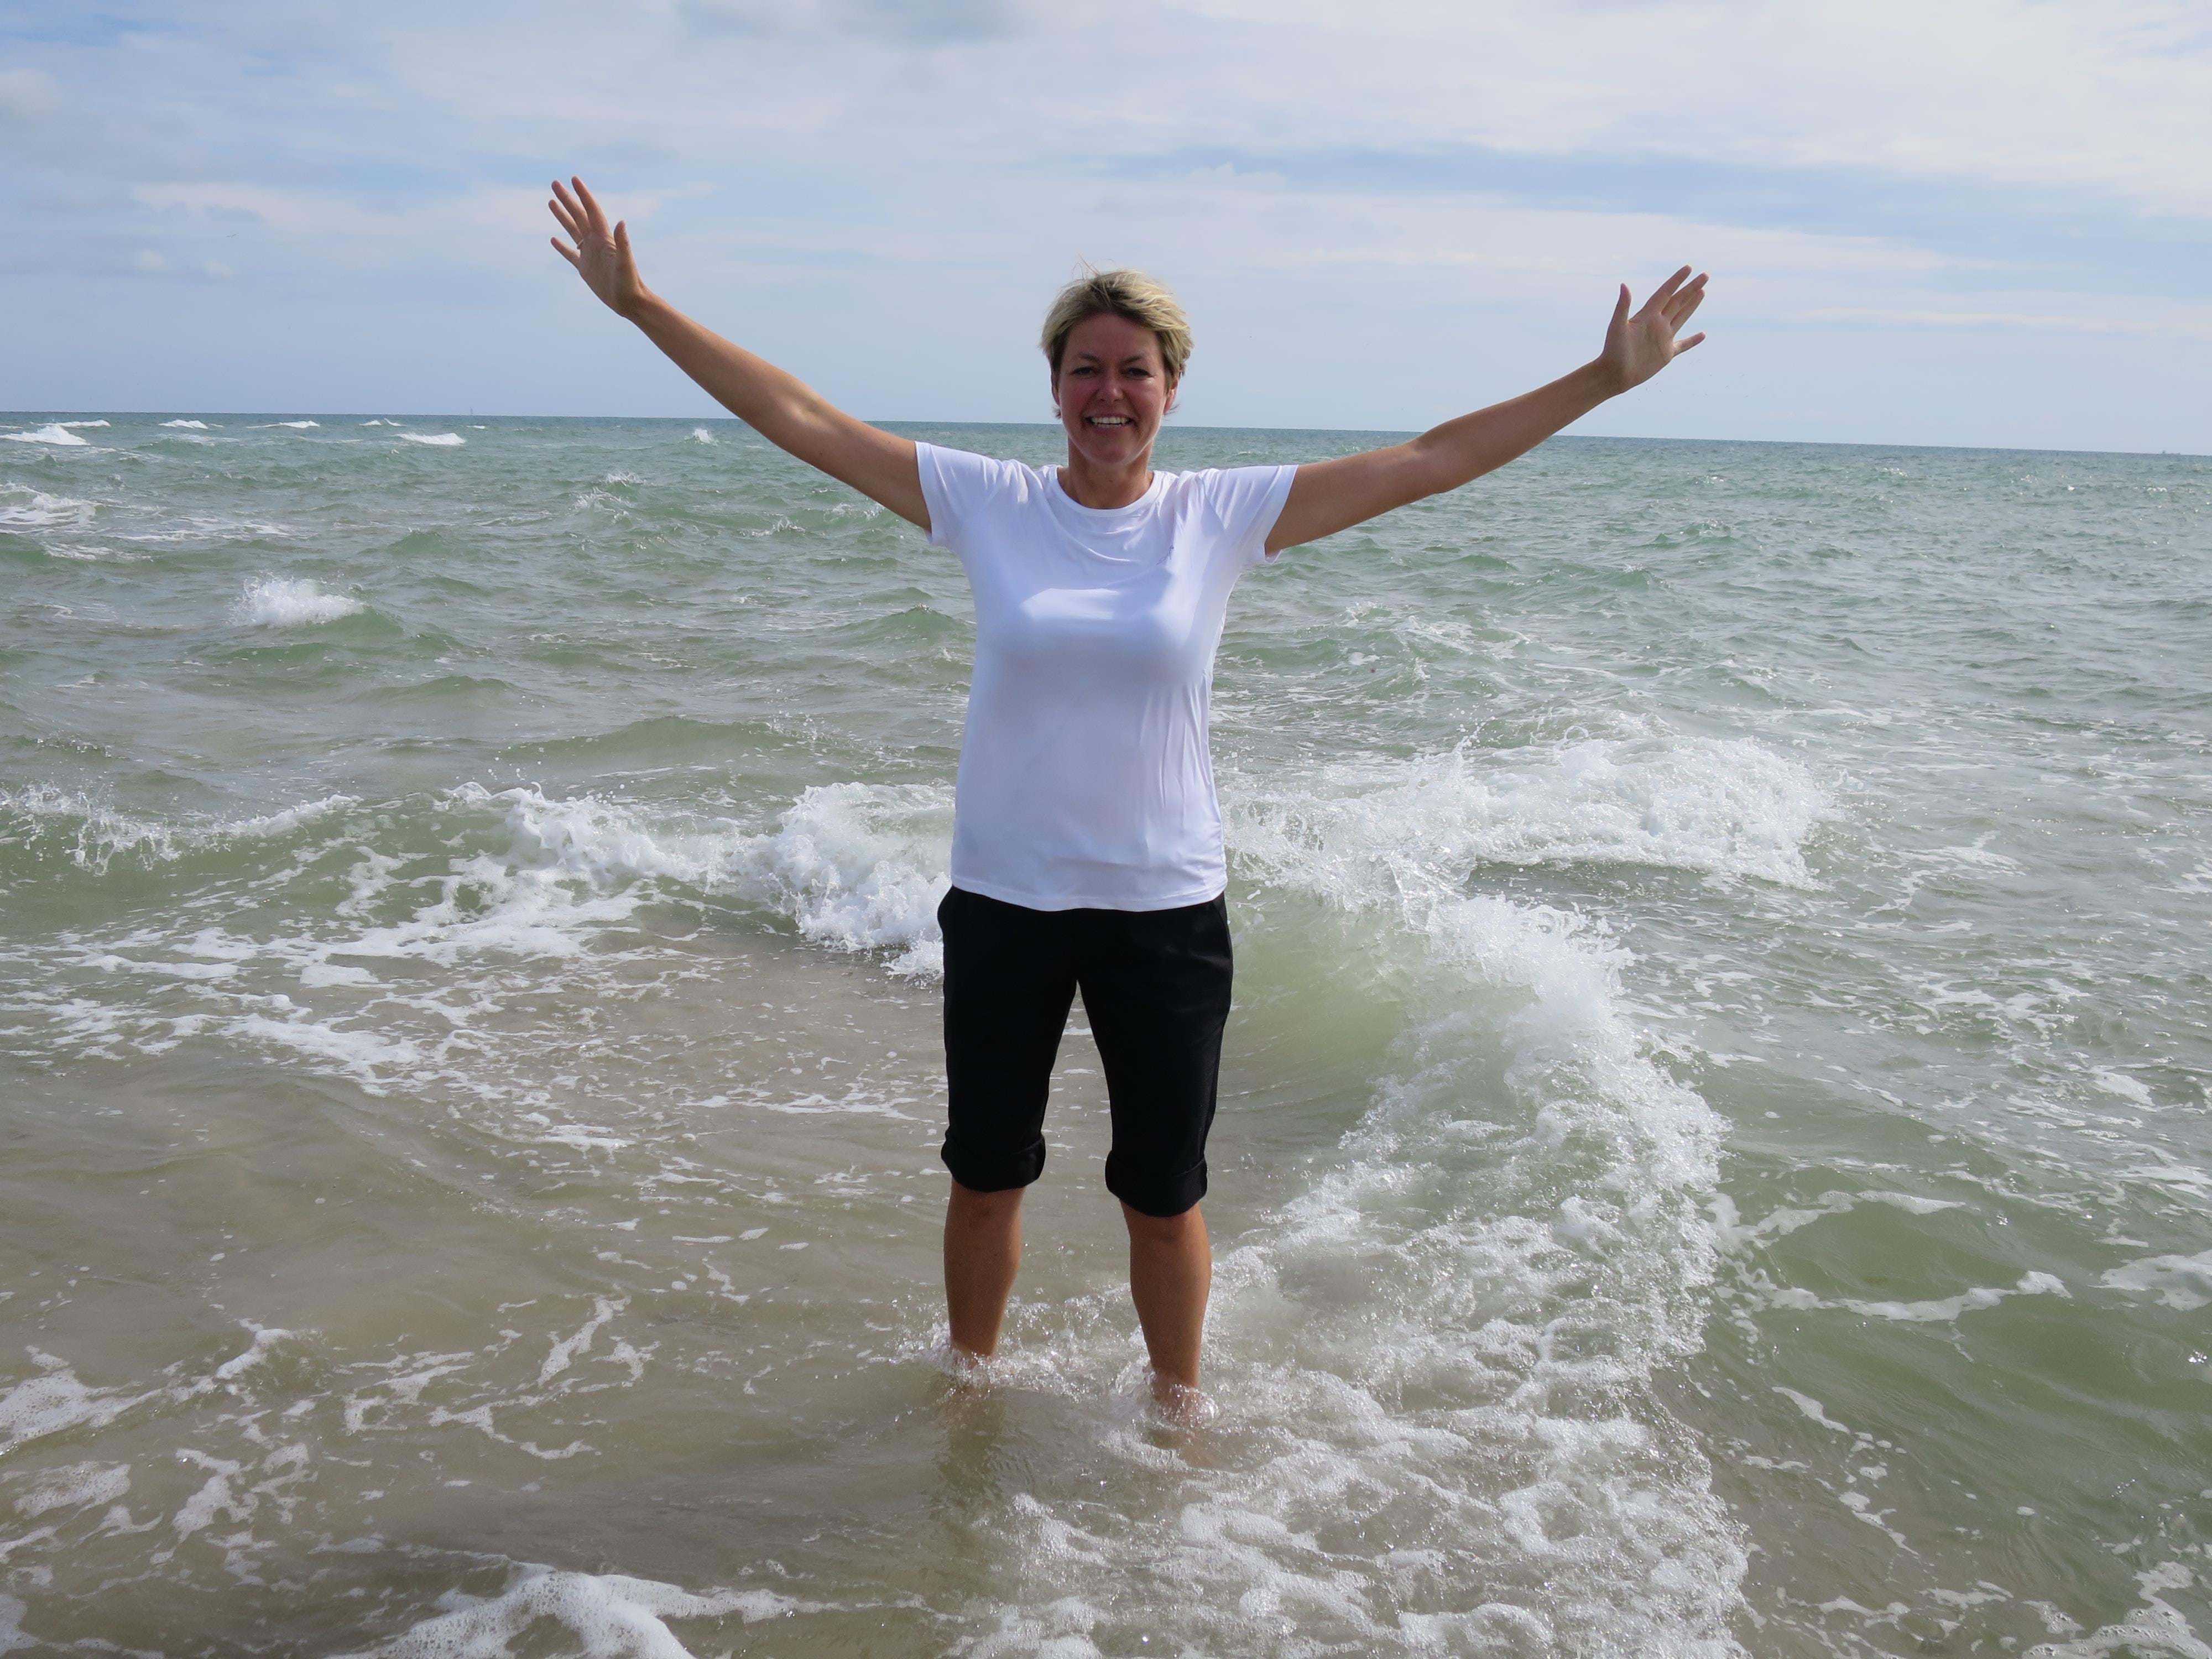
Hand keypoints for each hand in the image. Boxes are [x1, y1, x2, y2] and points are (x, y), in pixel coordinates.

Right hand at [548, 176, 648, 318]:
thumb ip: (623, 243)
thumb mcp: (625, 263)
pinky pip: (570, 254)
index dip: (583, 194)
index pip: (591, 210)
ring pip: (573, 230)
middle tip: (555, 183)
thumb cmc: (630, 283)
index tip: (574, 179)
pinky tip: (553, 239)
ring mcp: (589, 254)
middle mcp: (596, 242)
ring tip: (551, 201)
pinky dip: (562, 246)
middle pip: (578, 215)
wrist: (630, 302)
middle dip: (567, 199)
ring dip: (562, 216)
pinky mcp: (585, 268)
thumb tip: (621, 222)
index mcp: (604, 238)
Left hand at [1599, 266, 1707, 393]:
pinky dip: (1693, 340)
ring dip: (1692, 305)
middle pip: (1678, 301)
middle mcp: (1657, 324)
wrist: (1613, 374)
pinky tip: (1703, 334)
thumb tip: (1624, 284)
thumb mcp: (1617, 326)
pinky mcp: (1666, 354)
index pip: (1665, 293)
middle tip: (1705, 276)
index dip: (1677, 280)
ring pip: (1682, 317)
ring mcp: (1663, 338)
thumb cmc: (1612, 351)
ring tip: (1702, 292)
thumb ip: (1622, 306)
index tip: (1689, 268)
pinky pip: (1684, 345)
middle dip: (1691, 288)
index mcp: (1647, 315)